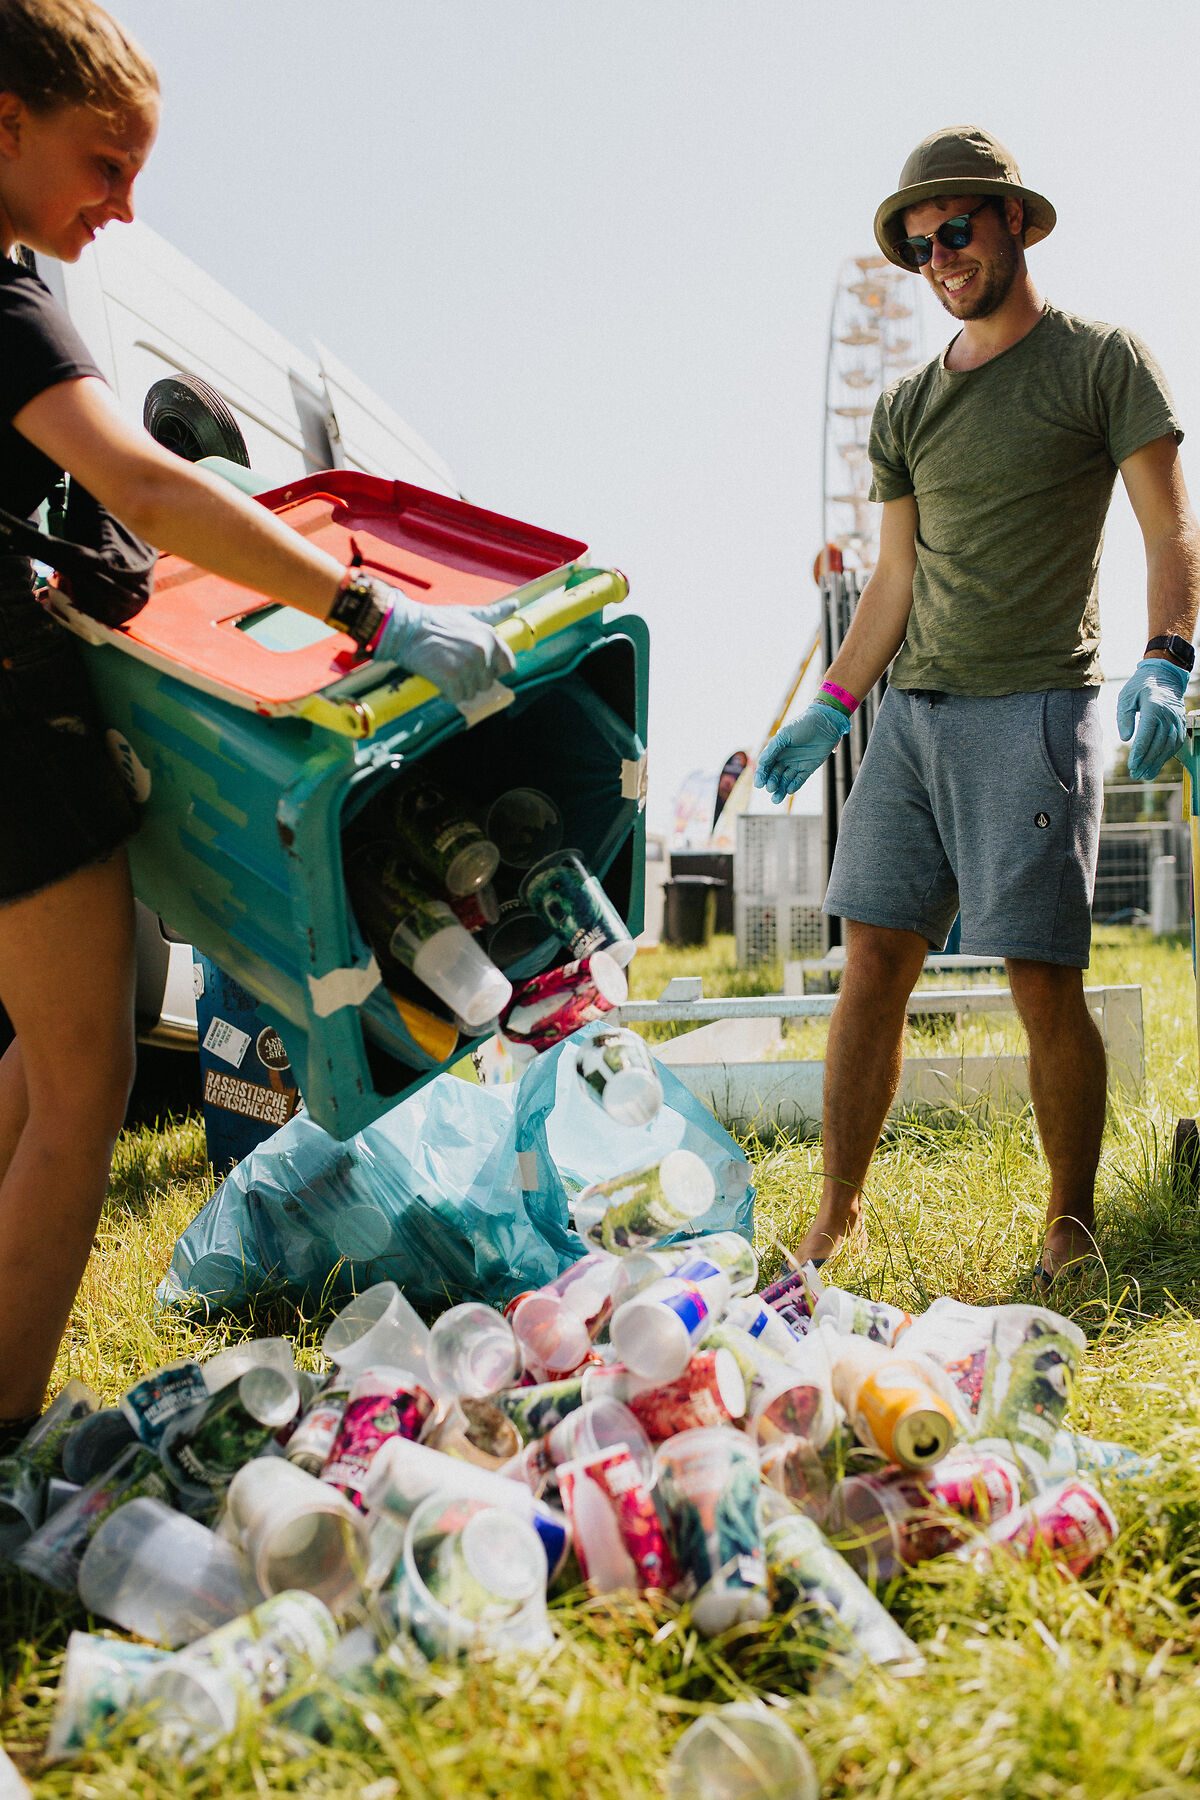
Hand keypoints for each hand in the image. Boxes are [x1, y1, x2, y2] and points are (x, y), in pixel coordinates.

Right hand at [372, 593, 518, 701]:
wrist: (405, 628)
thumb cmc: (435, 621)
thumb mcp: (467, 613)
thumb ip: (492, 613)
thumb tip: (515, 605)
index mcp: (490, 636)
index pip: (508, 667)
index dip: (491, 670)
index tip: (475, 667)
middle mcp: (482, 650)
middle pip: (487, 683)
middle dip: (472, 680)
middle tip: (452, 667)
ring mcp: (468, 665)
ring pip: (472, 692)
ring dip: (458, 688)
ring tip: (443, 672)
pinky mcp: (451, 677)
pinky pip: (456, 697)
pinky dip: (446, 694)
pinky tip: (437, 681)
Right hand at [753, 702, 850, 802]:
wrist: (825, 723)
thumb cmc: (803, 725)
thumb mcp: (784, 735)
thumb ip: (773, 749)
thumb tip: (761, 763)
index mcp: (777, 750)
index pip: (766, 765)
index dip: (761, 775)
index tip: (759, 784)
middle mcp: (785, 758)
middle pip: (775, 775)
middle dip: (771, 783)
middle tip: (770, 788)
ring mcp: (796, 764)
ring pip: (785, 780)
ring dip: (780, 789)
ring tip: (776, 799)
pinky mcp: (808, 768)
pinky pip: (799, 780)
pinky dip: (794, 786)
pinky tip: (789, 790)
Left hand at [1116, 657, 1188, 780]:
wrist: (1165, 676)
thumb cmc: (1141, 686)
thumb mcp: (1127, 697)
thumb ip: (1124, 717)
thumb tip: (1126, 738)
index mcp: (1154, 707)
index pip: (1147, 734)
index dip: (1139, 752)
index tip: (1132, 765)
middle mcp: (1169, 716)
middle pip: (1158, 744)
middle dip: (1146, 762)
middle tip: (1135, 774)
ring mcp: (1177, 721)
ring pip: (1168, 746)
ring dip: (1157, 762)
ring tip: (1145, 775)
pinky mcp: (1181, 724)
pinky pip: (1175, 743)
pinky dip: (1166, 756)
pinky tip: (1156, 765)